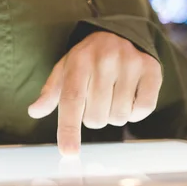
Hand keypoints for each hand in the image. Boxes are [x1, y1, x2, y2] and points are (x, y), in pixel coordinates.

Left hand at [28, 32, 161, 154]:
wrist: (120, 32)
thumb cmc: (88, 59)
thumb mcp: (65, 70)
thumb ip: (51, 92)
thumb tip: (34, 111)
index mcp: (79, 61)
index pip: (72, 100)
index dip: (69, 129)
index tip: (68, 152)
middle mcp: (105, 60)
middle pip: (96, 116)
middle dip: (93, 117)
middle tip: (96, 99)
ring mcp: (130, 63)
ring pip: (119, 116)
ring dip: (114, 115)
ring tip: (112, 95)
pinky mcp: (152, 69)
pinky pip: (143, 109)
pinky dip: (135, 112)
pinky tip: (129, 97)